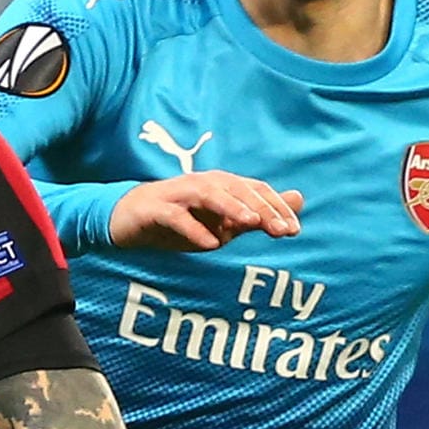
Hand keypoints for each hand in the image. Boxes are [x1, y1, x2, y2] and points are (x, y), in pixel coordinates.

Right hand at [109, 171, 302, 250]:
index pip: (256, 190)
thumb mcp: (223, 222)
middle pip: (236, 189)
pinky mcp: (155, 209)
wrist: (129, 220)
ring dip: (230, 207)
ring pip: (208, 194)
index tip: (294, 230)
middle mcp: (203, 183)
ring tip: (250, 223)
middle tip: (280, 230)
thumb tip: (299, 200)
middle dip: (260, 208)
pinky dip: (193, 229)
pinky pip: (176, 216)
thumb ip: (259, 213)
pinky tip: (209, 244)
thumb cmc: (181, 220)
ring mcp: (178, 194)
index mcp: (222, 185)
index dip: (276, 207)